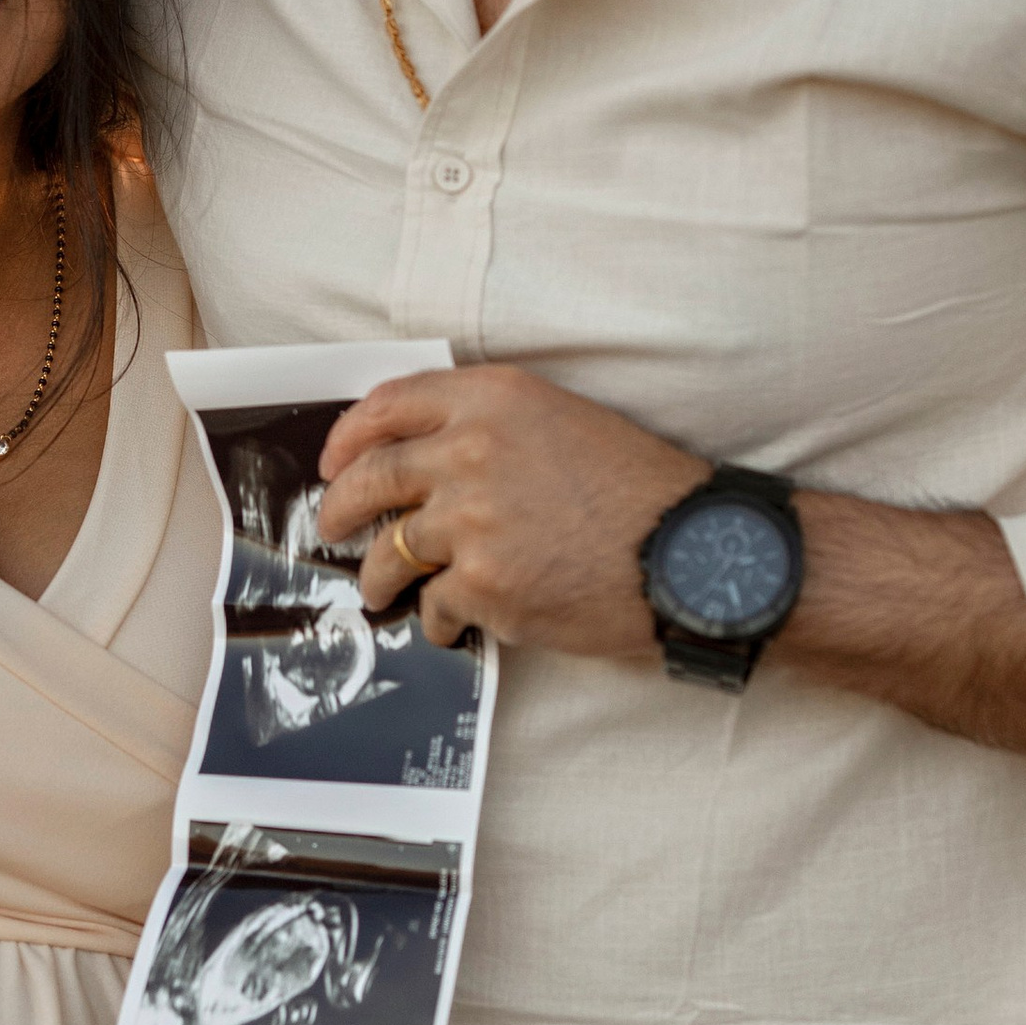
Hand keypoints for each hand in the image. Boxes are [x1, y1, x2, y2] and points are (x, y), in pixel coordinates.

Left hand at [314, 365, 703, 657]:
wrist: (694, 553)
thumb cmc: (643, 491)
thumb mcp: (566, 423)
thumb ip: (493, 429)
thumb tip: (427, 465)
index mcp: (494, 400)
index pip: (390, 405)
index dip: (350, 436)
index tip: (334, 462)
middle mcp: (472, 452)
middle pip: (372, 478)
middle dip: (340, 510)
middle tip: (331, 528)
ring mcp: (473, 521)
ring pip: (391, 551)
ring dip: (379, 575)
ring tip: (380, 590)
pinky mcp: (485, 585)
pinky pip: (433, 605)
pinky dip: (435, 619)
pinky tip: (450, 624)